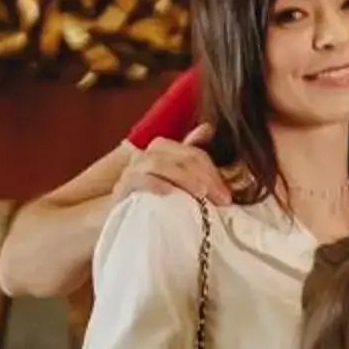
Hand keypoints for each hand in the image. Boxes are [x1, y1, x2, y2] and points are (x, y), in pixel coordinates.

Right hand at [113, 124, 231, 213]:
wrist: (121, 221)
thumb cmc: (150, 202)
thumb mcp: (174, 181)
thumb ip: (189, 156)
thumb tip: (208, 127)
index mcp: (162, 150)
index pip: (194, 153)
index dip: (214, 173)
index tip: (227, 198)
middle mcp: (147, 155)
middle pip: (181, 156)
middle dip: (205, 177)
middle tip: (221, 200)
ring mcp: (132, 169)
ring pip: (161, 164)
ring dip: (184, 178)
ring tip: (201, 195)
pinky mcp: (122, 186)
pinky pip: (139, 178)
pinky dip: (155, 183)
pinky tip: (169, 193)